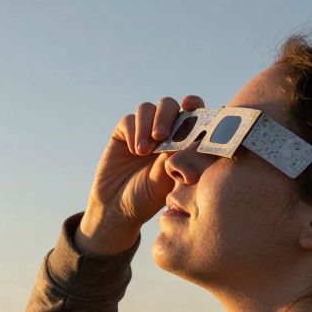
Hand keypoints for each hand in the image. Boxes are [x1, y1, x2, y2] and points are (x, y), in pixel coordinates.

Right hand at [77, 95, 204, 253]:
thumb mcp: (167, 179)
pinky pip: (129, 120)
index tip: (189, 104)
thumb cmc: (148, 198)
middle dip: (166, 116)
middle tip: (161, 136)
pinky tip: (134, 151)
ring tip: (144, 151)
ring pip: (147, 109)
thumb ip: (174, 156)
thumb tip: (184, 134)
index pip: (191, 114)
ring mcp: (142, 131)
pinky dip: (133, 132)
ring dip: (147, 124)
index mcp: (182, 140)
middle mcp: (163, 132)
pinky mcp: (123, 133)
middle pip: (169, 105)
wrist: (117, 208)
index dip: (194, 103)